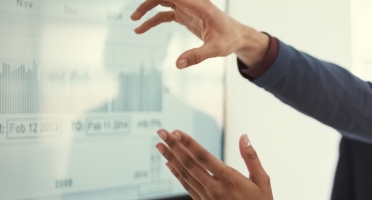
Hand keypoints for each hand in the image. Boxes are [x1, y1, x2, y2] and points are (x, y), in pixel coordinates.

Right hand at [131, 0, 269, 68]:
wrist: (238, 37)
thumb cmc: (230, 39)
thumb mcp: (216, 49)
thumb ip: (197, 56)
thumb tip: (178, 64)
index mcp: (199, 5)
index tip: (145, 3)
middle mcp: (192, 3)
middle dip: (148, 2)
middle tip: (134, 16)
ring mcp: (187, 9)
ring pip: (163, 3)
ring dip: (147, 8)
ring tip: (134, 22)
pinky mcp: (185, 16)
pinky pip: (165, 15)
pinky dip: (153, 20)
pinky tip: (141, 29)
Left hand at [155, 129, 272, 199]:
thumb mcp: (262, 181)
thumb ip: (251, 158)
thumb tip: (244, 138)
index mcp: (229, 179)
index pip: (203, 157)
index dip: (188, 143)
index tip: (176, 132)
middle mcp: (215, 188)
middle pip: (189, 164)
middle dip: (174, 147)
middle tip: (161, 133)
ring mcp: (207, 197)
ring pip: (185, 175)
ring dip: (170, 158)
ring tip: (160, 146)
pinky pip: (187, 186)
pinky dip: (176, 174)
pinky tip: (169, 165)